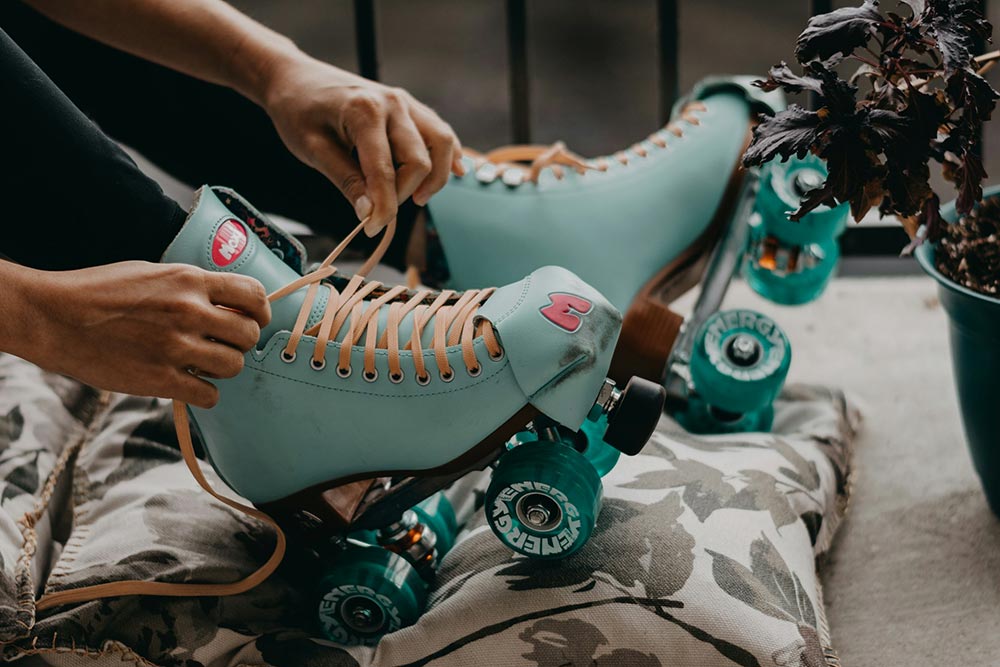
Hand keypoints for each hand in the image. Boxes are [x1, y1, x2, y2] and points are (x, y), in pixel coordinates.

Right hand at [20, 262, 270, 408]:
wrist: (55, 317)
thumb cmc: (101, 291)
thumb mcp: (154, 273)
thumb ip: (193, 287)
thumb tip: (228, 304)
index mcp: (189, 280)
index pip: (252, 295)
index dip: (260, 312)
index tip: (254, 320)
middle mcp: (189, 312)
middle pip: (248, 335)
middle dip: (240, 343)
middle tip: (222, 345)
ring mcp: (175, 347)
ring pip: (234, 366)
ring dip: (224, 368)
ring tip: (202, 364)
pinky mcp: (160, 379)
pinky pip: (209, 395)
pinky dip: (205, 393)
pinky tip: (190, 385)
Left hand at [261, 54, 463, 233]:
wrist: (295, 78)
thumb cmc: (297, 111)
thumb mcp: (312, 149)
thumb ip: (346, 181)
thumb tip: (371, 213)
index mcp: (364, 111)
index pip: (385, 172)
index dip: (383, 208)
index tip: (371, 229)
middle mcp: (392, 103)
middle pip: (419, 161)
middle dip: (403, 194)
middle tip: (379, 210)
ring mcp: (405, 102)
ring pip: (441, 144)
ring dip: (435, 177)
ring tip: (418, 198)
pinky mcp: (410, 107)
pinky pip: (440, 132)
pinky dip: (449, 154)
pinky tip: (456, 171)